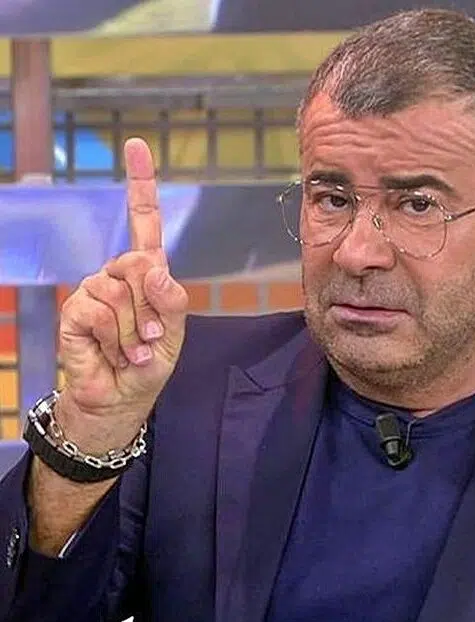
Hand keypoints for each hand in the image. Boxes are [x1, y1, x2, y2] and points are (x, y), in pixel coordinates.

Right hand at [56, 138, 187, 451]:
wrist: (121, 398)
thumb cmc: (149, 363)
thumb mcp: (174, 333)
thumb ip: (171, 299)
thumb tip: (152, 267)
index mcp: (147, 274)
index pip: (144, 222)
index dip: (141, 185)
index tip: (136, 146)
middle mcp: (118, 275)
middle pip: (139, 262)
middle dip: (152, 308)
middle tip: (151, 338)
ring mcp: (93, 290)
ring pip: (119, 292)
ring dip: (135, 331)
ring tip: (132, 350)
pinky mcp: (74, 311)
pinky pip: (97, 311)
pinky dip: (115, 339)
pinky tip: (114, 354)